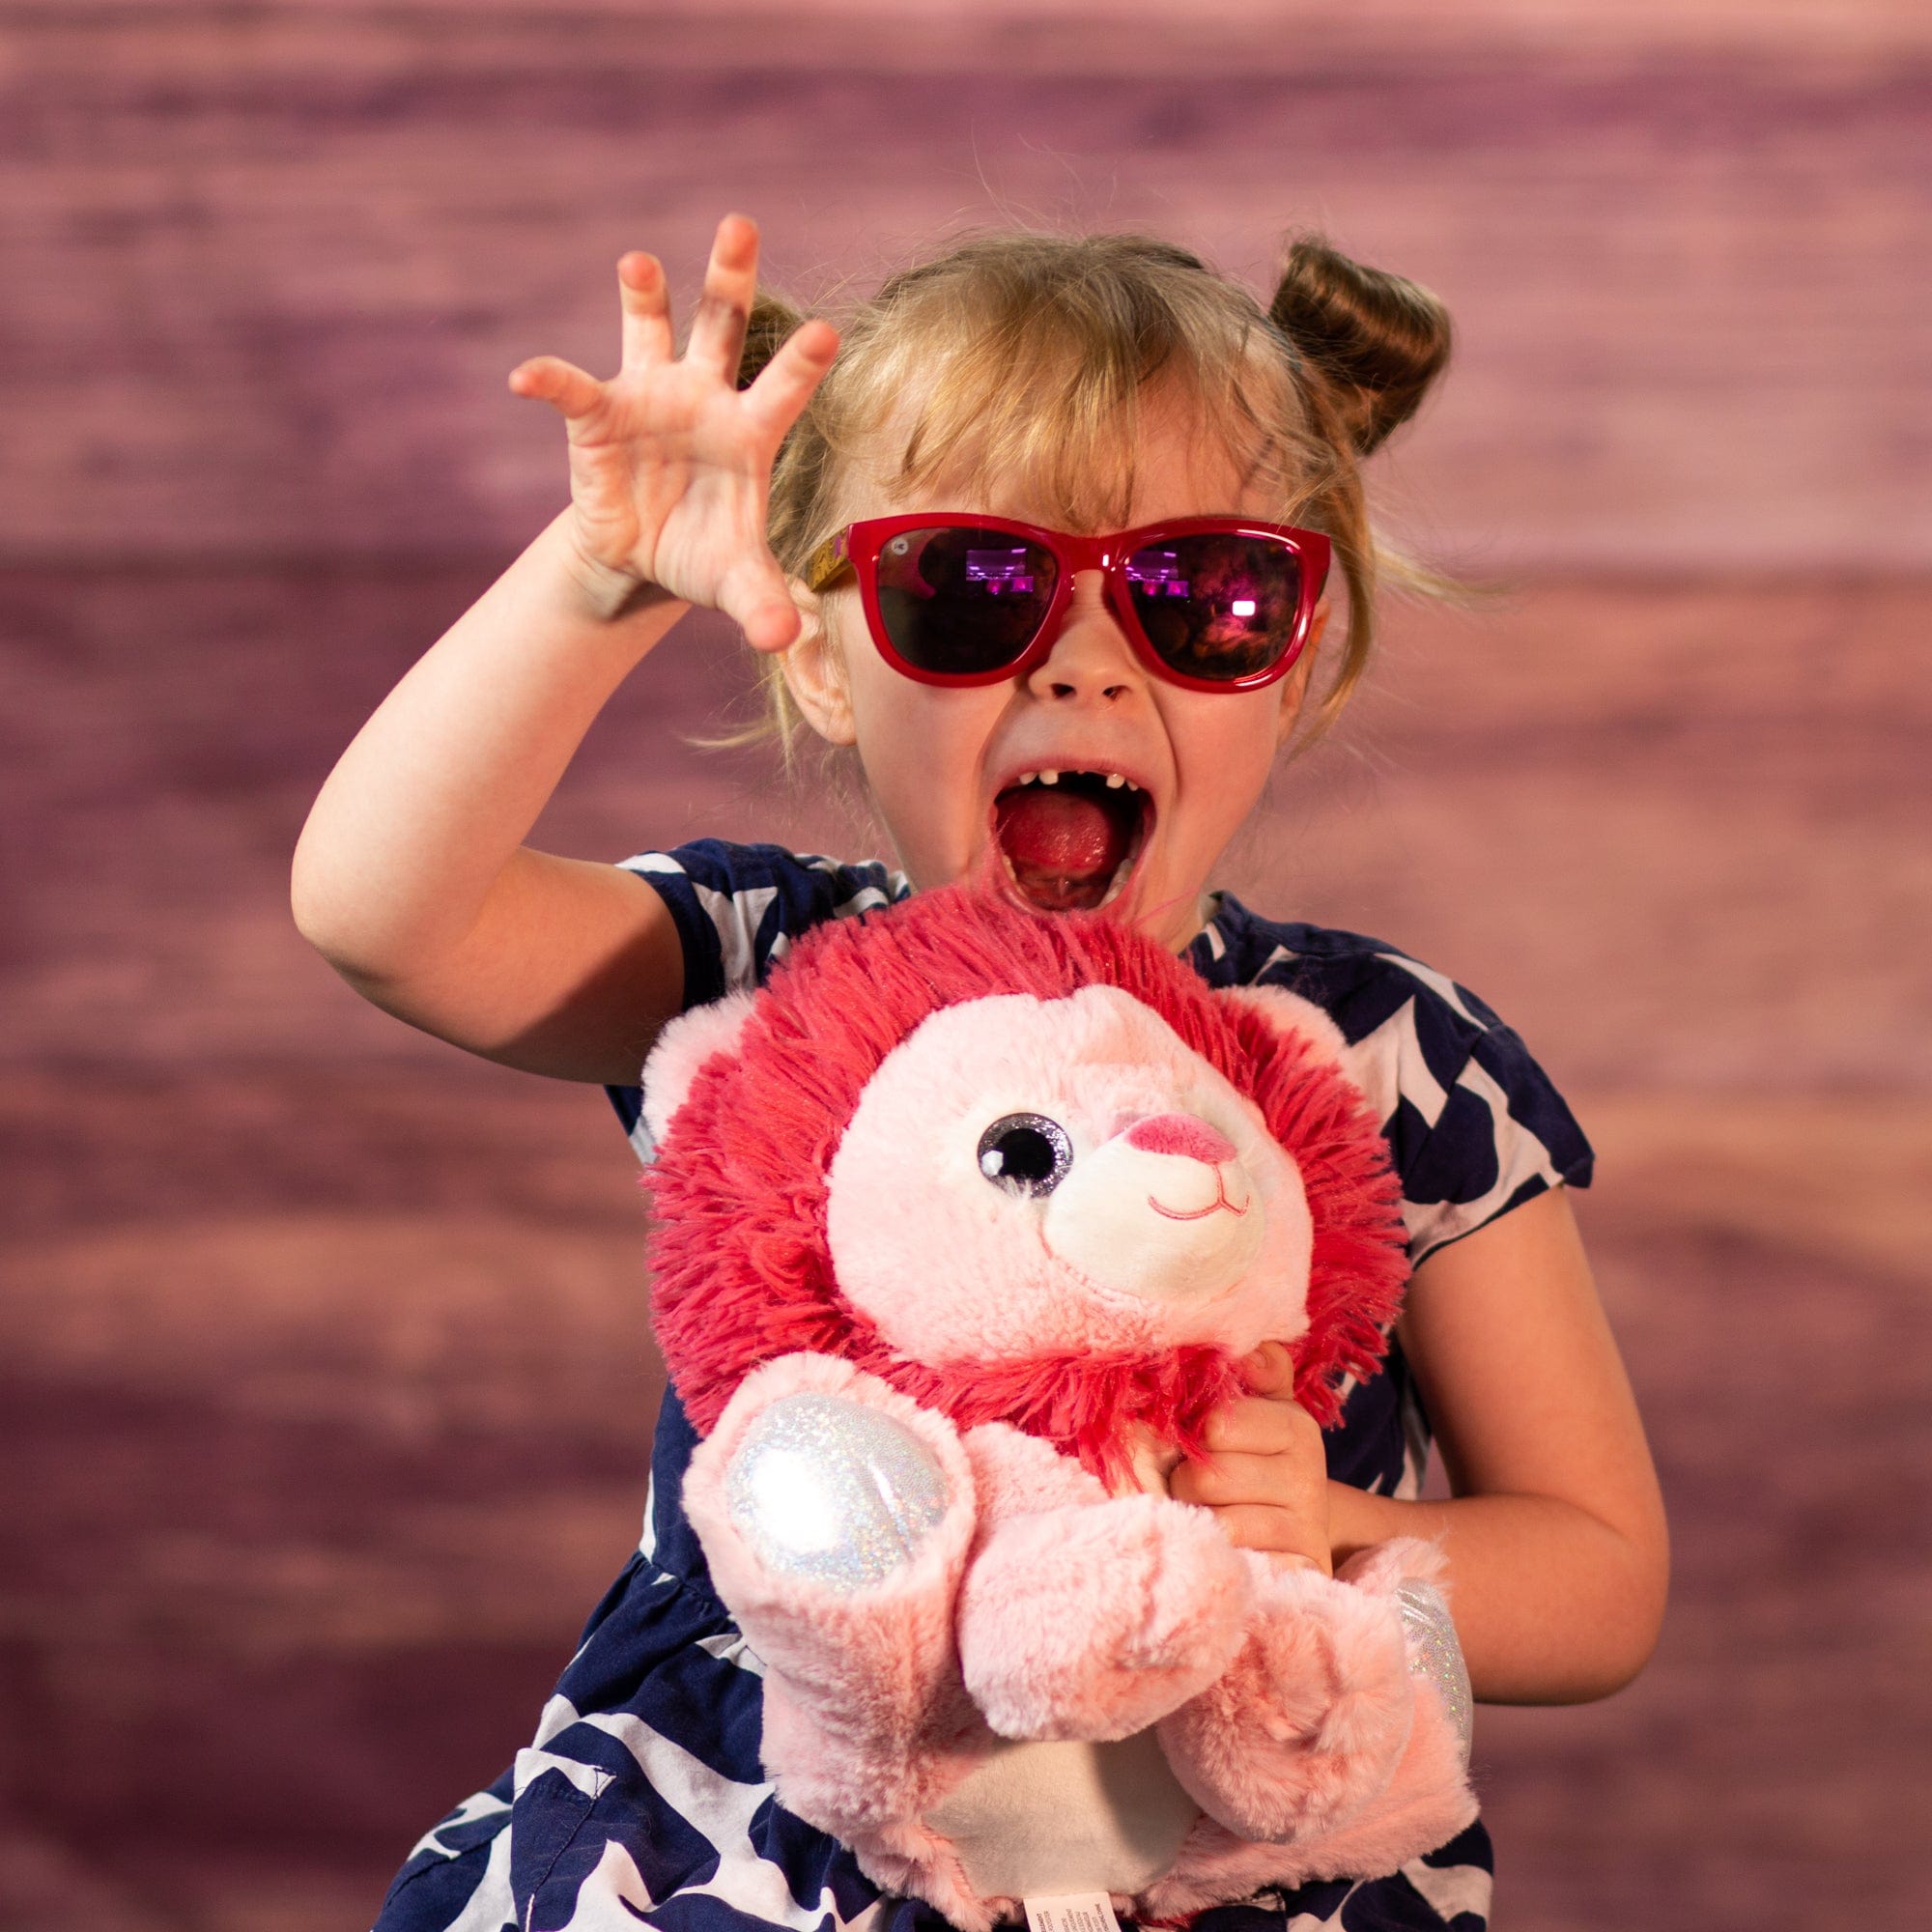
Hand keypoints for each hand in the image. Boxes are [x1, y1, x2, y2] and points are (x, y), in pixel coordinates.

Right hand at [509, 213, 838, 647]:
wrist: (643, 559)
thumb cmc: (704, 557)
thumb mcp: (737, 583)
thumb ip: (763, 603)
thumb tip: (781, 641)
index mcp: (751, 432)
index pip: (784, 389)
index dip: (802, 362)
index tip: (825, 331)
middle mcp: (705, 397)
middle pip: (722, 325)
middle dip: (729, 275)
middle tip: (740, 223)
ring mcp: (651, 395)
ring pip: (651, 327)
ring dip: (644, 294)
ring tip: (637, 262)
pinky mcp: (600, 413)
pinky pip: (572, 389)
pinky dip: (548, 380)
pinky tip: (524, 378)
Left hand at [1169, 1341, 1332, 1573]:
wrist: (1287, 1539)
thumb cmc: (1249, 1466)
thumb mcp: (1249, 1414)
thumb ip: (1248, 1375)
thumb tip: (1252, 1349)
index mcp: (1294, 1425)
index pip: (1218, 1424)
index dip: (1190, 1437)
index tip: (1195, 1443)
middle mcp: (1309, 1474)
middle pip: (1209, 1476)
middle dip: (1185, 1485)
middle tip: (1192, 1488)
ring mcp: (1307, 1527)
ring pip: (1219, 1522)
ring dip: (1197, 1522)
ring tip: (1207, 1517)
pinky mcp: (1299, 1571)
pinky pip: (1235, 1560)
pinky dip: (1217, 1555)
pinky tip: (1222, 1548)